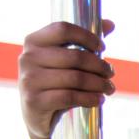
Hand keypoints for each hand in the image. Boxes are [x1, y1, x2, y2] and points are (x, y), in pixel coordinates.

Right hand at [19, 20, 115, 138]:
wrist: (37, 114)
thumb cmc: (56, 81)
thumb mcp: (66, 60)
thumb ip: (85, 41)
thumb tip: (110, 23)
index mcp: (34, 41)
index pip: (63, 29)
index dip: (87, 36)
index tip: (102, 48)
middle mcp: (28, 58)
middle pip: (75, 56)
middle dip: (100, 66)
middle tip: (111, 73)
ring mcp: (29, 80)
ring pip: (75, 78)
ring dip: (99, 84)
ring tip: (109, 88)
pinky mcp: (34, 101)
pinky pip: (69, 97)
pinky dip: (90, 98)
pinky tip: (99, 100)